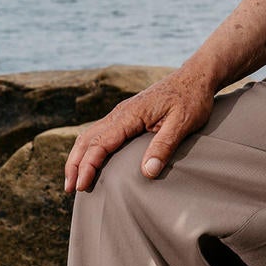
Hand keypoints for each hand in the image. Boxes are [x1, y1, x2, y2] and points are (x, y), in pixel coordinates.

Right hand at [63, 66, 218, 193]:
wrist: (196, 76)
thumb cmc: (191, 99)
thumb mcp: (183, 123)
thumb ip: (164, 146)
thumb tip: (147, 173)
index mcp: (130, 114)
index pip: (100, 143)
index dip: (88, 166)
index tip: (81, 186)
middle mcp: (121, 112)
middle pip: (87, 139)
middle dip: (75, 164)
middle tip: (69, 189)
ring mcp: (122, 112)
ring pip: (90, 134)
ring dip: (79, 156)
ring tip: (74, 179)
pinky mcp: (128, 114)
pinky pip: (101, 131)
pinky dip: (89, 148)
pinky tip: (91, 160)